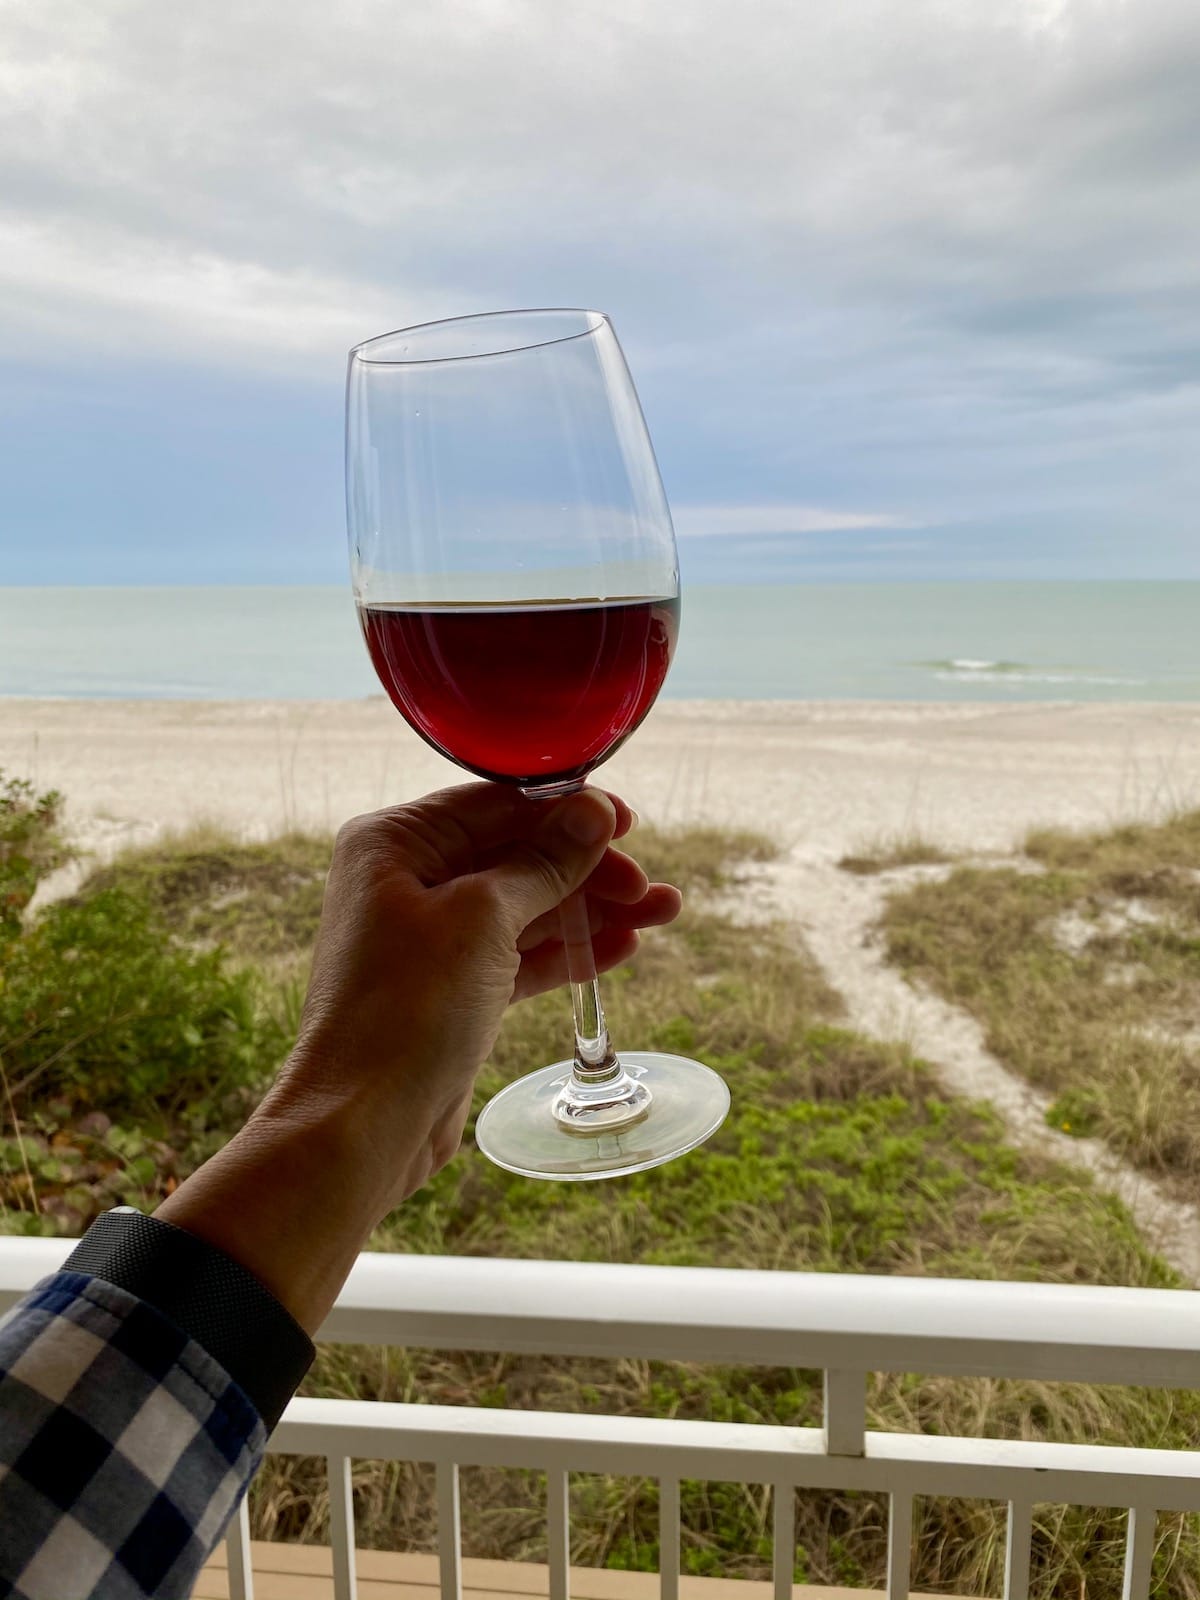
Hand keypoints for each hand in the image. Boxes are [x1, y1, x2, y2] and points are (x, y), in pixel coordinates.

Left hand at [276, 782, 679, 1193]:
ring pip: (528, 908)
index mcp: (394, 843)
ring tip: (663, 913)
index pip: (496, 805)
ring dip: (593, 910)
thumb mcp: (484, 918)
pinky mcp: (453, 989)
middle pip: (517, 856)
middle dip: (589, 869)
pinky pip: (520, 955)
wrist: (364, 1125)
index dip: (566, 811)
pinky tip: (622, 949)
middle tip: (648, 889)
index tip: (628, 822)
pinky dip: (569, 952)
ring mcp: (430, 938)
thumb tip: (594, 811)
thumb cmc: (406, 1009)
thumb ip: (544, 862)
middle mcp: (406, 881)